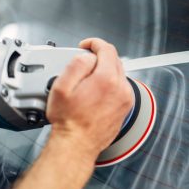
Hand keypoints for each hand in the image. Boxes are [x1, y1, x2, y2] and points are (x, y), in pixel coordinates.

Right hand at [47, 38, 133, 162]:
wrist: (78, 144)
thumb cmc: (69, 121)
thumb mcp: (62, 86)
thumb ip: (77, 64)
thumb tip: (88, 57)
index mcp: (107, 80)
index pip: (107, 49)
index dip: (94, 43)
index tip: (86, 46)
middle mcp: (121, 88)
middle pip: (115, 60)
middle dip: (99, 57)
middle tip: (85, 62)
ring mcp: (126, 99)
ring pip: (119, 73)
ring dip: (105, 70)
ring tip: (89, 80)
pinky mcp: (126, 107)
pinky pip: (121, 87)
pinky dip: (111, 83)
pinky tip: (97, 92)